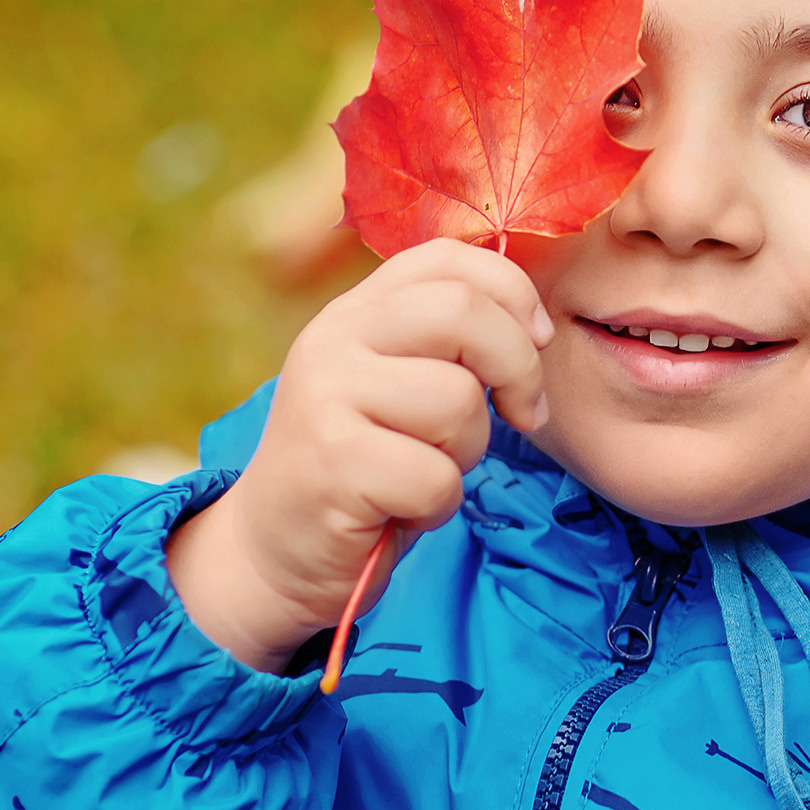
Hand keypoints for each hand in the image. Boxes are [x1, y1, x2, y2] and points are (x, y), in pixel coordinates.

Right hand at [165, 240, 551, 670]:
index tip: (536, 340)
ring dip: (467, 452)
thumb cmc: (362, 467)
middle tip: (523, 414)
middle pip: (463, 312)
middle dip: (518, 367)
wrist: (273, 550)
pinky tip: (401, 510)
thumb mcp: (396, 385)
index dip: (512, 291)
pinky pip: (436, 476)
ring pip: (458, 401)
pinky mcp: (333, 462)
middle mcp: (333, 338)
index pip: (447, 259)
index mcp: (355, 311)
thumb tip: (535, 325)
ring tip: (424, 470)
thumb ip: (445, 341)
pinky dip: (438, 506)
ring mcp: (327, 396)